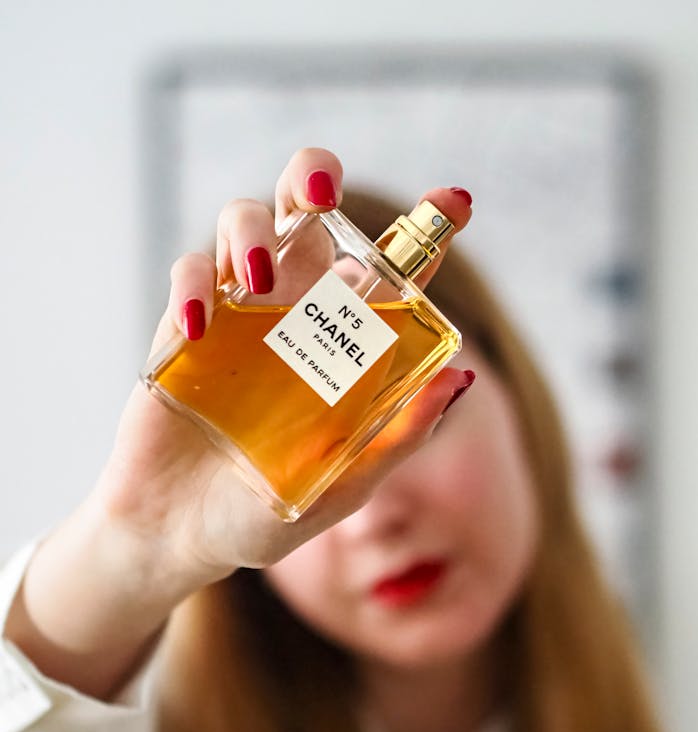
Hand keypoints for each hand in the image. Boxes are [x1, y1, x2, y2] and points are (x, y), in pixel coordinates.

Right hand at [96, 148, 473, 584]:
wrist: (180, 536)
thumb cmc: (266, 513)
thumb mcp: (343, 482)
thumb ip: (399, 434)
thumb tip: (462, 377)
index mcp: (345, 344)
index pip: (389, 272)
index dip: (424, 229)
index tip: (453, 204)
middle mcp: (296, 314)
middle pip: (306, 210)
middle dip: (314, 175)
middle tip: (322, 190)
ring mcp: (238, 314)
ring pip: (243, 221)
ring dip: (252, 230)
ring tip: (261, 281)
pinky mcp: (183, 327)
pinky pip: (189, 273)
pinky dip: (193, 285)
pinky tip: (199, 328)